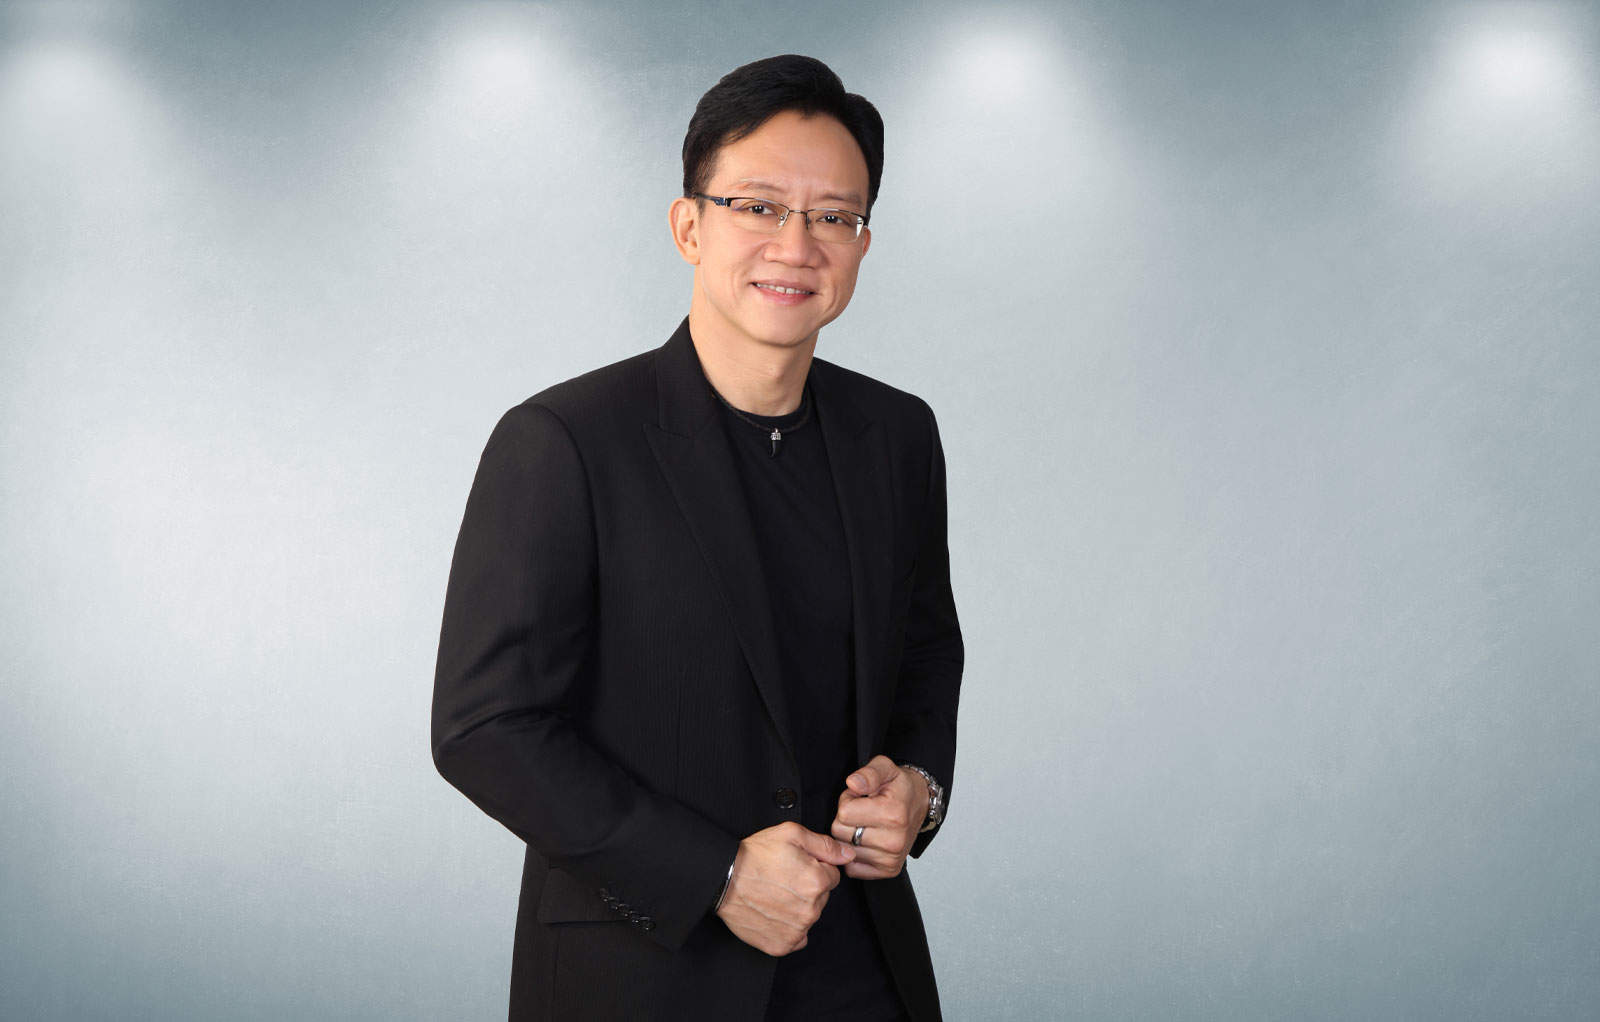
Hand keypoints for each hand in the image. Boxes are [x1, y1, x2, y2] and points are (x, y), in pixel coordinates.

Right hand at [715, 821, 856, 956]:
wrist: (722, 879)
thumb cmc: (754, 855)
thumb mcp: (791, 834)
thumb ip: (825, 845)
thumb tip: (849, 854)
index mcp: (817, 881)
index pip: (832, 876)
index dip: (815, 867)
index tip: (796, 865)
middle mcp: (811, 910)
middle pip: (822, 898)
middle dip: (808, 888)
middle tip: (782, 879)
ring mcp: (796, 930)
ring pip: (809, 917)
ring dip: (798, 907)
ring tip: (774, 894)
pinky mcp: (781, 945)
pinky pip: (796, 938)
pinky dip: (788, 928)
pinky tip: (773, 913)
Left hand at [829, 755, 929, 879]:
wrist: (920, 804)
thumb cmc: (900, 787)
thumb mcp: (885, 768)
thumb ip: (868, 773)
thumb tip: (853, 783)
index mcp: (892, 815)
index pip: (844, 813)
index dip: (847, 801)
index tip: (860, 798)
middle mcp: (894, 840)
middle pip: (840, 833)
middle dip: (846, 819)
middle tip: (863, 811)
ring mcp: (892, 858)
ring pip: (845, 850)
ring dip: (850, 837)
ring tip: (868, 824)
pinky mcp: (888, 870)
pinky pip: (853, 868)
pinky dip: (854, 855)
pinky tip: (867, 842)